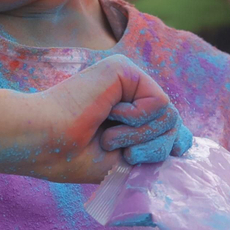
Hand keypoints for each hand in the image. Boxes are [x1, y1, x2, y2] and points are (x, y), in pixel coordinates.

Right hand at [14, 58, 186, 183]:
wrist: (43, 141)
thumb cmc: (71, 156)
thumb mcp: (122, 161)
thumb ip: (153, 148)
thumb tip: (186, 142)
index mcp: (125, 112)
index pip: (168, 128)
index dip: (163, 147)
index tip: (133, 158)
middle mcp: (128, 91)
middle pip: (173, 125)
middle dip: (149, 148)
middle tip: (111, 146)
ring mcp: (126, 78)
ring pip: (169, 116)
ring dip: (137, 137)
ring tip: (105, 133)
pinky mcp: (124, 69)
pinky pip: (159, 102)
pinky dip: (137, 119)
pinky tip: (109, 114)